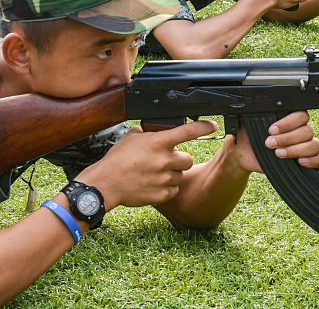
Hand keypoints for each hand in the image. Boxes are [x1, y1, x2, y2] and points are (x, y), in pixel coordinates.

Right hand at [79, 120, 214, 208]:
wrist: (106, 183)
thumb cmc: (117, 159)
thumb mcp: (132, 136)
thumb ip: (150, 132)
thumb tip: (159, 130)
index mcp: (158, 142)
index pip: (188, 131)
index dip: (203, 126)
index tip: (212, 124)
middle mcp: (164, 160)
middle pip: (189, 159)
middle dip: (180, 160)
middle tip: (166, 160)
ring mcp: (164, 178)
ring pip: (181, 175)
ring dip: (172, 174)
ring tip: (155, 173)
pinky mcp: (162, 194)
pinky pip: (174, 190)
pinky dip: (167, 188)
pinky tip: (154, 184)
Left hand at [229, 111, 318, 171]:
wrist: (244, 155)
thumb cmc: (248, 136)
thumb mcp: (248, 123)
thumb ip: (254, 116)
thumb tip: (251, 114)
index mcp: (289, 118)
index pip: (301, 114)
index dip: (288, 123)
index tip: (271, 130)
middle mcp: (300, 130)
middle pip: (308, 130)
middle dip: (287, 138)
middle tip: (270, 143)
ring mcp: (305, 145)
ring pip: (315, 144)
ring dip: (296, 150)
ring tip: (278, 154)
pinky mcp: (307, 160)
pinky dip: (313, 160)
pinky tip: (300, 162)